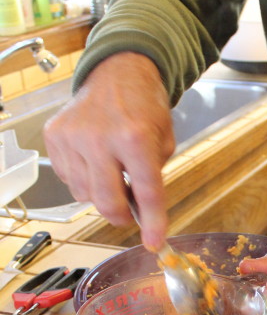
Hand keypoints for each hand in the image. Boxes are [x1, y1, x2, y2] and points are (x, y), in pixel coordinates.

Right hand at [43, 52, 175, 249]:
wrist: (117, 72)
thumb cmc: (144, 107)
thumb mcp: (164, 140)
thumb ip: (154, 176)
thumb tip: (142, 213)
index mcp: (135, 137)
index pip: (146, 192)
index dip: (152, 223)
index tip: (154, 243)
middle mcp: (100, 138)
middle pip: (107, 202)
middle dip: (121, 216)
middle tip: (129, 214)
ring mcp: (73, 137)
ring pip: (85, 195)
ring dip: (101, 194)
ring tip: (112, 171)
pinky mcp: (55, 137)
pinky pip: (69, 179)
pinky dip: (84, 179)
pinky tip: (94, 160)